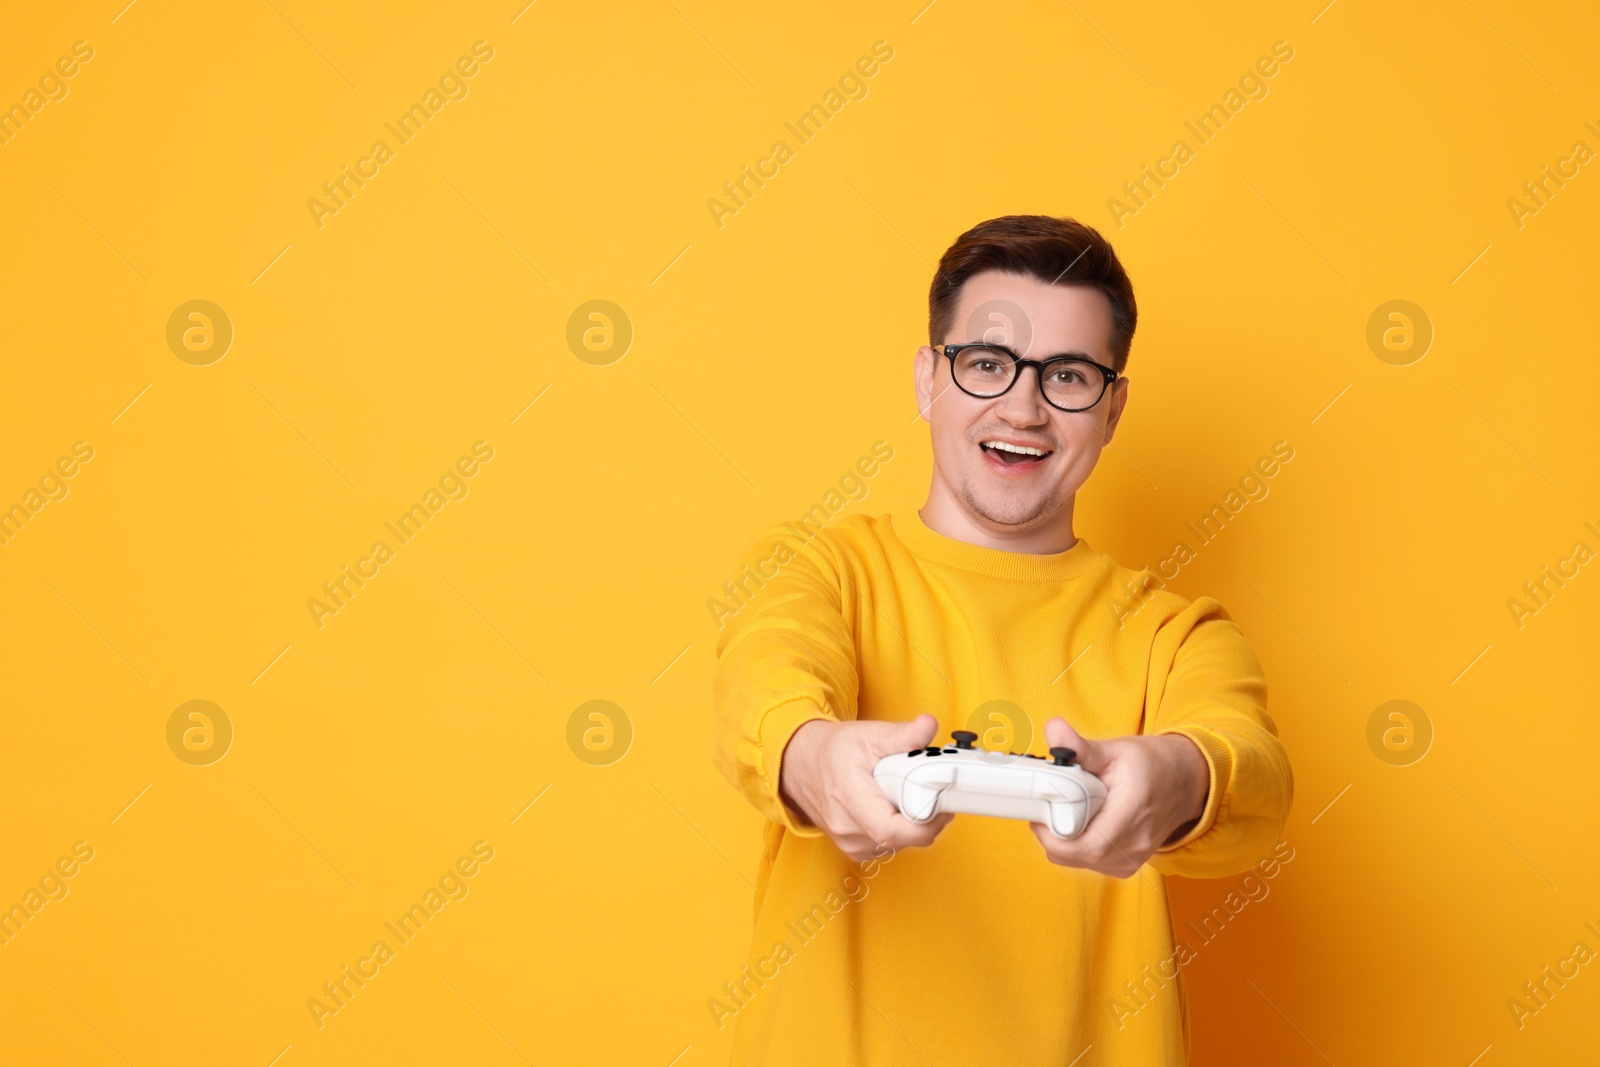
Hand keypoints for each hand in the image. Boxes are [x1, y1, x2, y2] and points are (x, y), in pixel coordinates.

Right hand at [778, 713, 954, 861]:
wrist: (800, 765)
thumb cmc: (832, 751)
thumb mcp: (868, 735)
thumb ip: (903, 735)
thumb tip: (929, 726)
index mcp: (849, 798)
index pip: (892, 830)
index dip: (925, 823)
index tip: (942, 806)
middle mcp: (847, 828)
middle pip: (902, 838)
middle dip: (925, 818)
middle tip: (930, 792)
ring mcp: (849, 843)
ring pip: (898, 845)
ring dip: (912, 824)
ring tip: (906, 796)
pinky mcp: (853, 849)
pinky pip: (888, 846)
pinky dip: (899, 830)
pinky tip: (894, 809)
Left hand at [1031, 717, 1208, 877]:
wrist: (1184, 783)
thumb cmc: (1152, 765)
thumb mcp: (1116, 750)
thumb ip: (1081, 747)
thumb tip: (1053, 729)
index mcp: (1133, 814)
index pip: (1089, 844)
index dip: (1056, 835)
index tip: (1041, 813)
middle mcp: (1135, 844)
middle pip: (1078, 856)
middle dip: (1052, 835)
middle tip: (1047, 808)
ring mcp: (1131, 859)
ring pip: (1079, 862)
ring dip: (1062, 841)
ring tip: (1065, 812)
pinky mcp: (1126, 865)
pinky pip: (1089, 863)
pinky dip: (1076, 847)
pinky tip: (1079, 824)